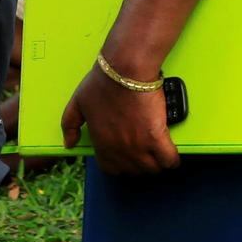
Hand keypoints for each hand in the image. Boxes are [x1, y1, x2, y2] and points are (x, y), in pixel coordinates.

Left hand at [61, 64, 179, 176]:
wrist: (125, 70)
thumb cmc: (102, 82)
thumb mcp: (77, 102)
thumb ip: (70, 125)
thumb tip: (69, 143)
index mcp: (101, 144)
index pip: (111, 169)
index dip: (119, 164)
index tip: (125, 156)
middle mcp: (120, 149)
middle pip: (134, 171)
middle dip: (139, 164)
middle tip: (143, 151)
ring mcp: (139, 145)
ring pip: (152, 169)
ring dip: (156, 163)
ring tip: (157, 153)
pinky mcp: (157, 137)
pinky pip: (169, 160)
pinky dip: (171, 159)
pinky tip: (170, 153)